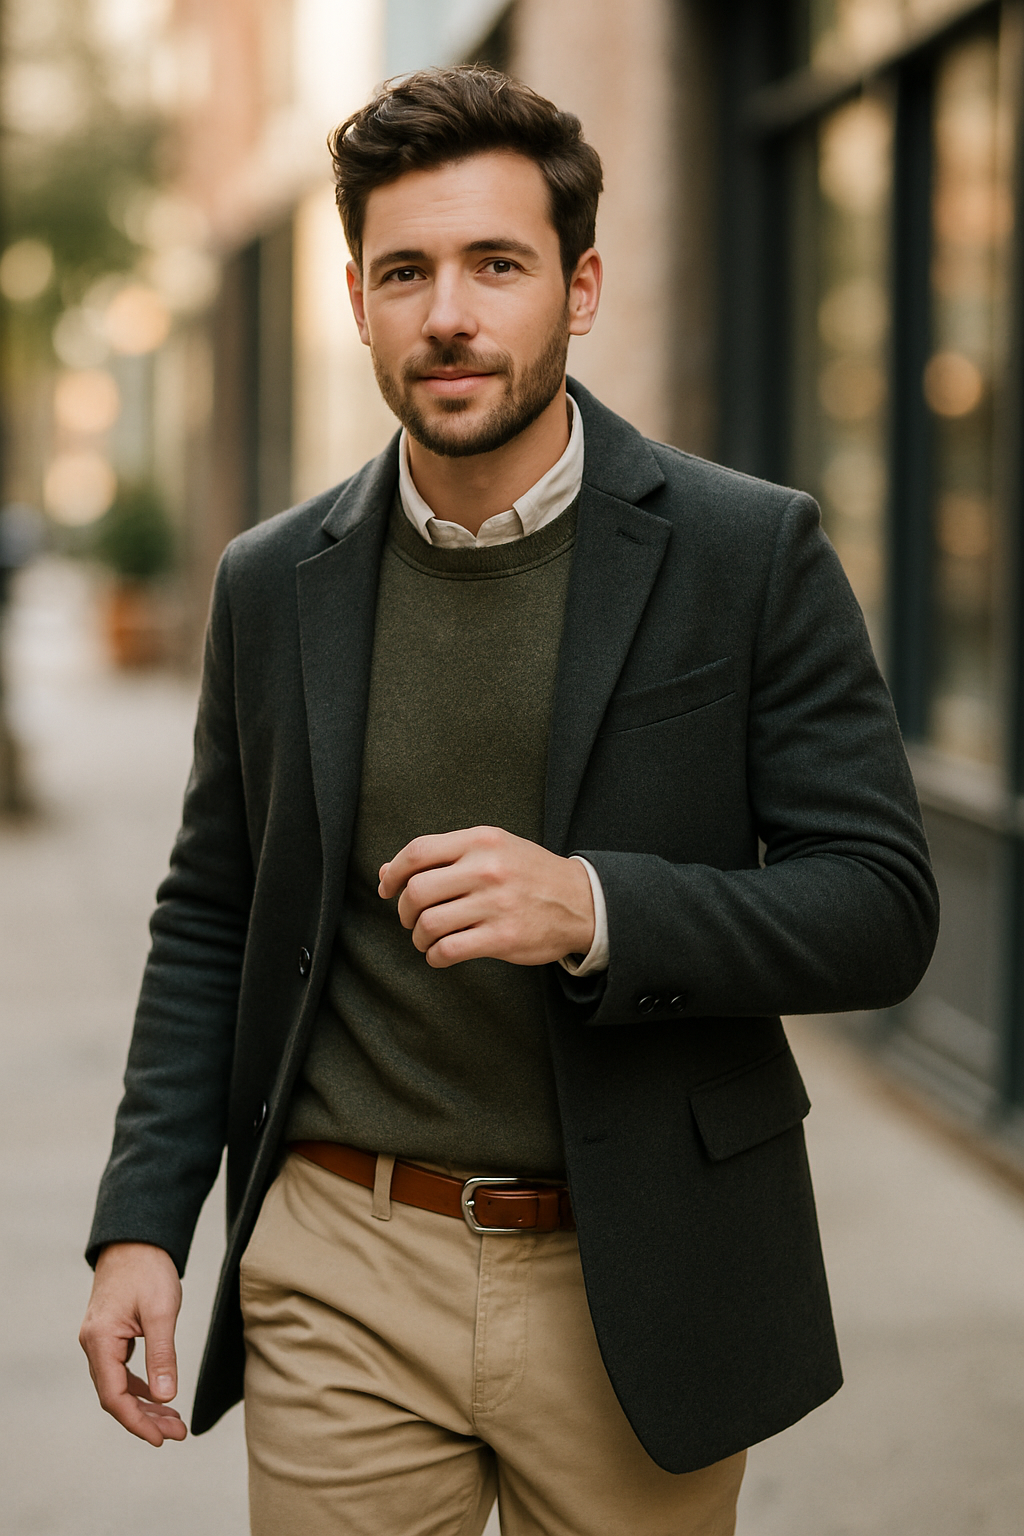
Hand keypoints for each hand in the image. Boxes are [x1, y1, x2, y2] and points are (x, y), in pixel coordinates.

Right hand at [79, 1241, 186, 1446]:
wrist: (136, 1238)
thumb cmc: (148, 1269)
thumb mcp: (162, 1311)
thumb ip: (162, 1355)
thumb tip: (167, 1398)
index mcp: (100, 1340)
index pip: (114, 1396)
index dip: (137, 1422)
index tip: (162, 1438)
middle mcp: (93, 1344)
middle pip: (115, 1396)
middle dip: (145, 1419)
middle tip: (177, 1434)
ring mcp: (99, 1339)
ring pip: (118, 1385)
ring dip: (144, 1405)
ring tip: (174, 1421)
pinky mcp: (109, 1334)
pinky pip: (121, 1371)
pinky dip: (140, 1386)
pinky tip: (159, 1395)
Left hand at [379, 826, 594, 967]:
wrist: (581, 901)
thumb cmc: (529, 873)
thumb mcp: (491, 849)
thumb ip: (443, 856)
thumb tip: (388, 872)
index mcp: (481, 840)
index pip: (419, 852)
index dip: (394, 873)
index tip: (388, 888)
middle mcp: (487, 869)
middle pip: (418, 891)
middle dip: (404, 910)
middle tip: (410, 918)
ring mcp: (495, 904)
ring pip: (430, 923)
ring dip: (419, 936)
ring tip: (427, 938)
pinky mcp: (503, 937)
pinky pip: (449, 950)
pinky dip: (435, 956)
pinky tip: (440, 953)